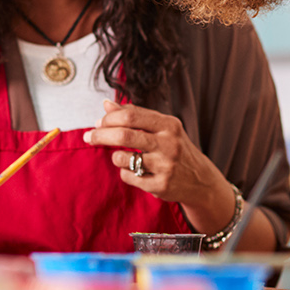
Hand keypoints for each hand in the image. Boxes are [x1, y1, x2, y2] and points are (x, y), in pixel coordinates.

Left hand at [84, 100, 227, 206]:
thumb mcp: (161, 128)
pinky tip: (135, 171)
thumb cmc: (174, 148)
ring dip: (115, 157)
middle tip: (88, 137)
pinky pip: (128, 177)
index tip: (98, 123)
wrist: (200, 180)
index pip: (130, 116)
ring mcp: (165, 166)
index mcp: (168, 125)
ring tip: (122, 157)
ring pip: (122, 158)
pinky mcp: (161, 185)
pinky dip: (125, 173)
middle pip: (124, 135)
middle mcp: (169, 144)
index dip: (109, 119)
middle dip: (100, 135)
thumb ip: (134, 115)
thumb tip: (107, 104)